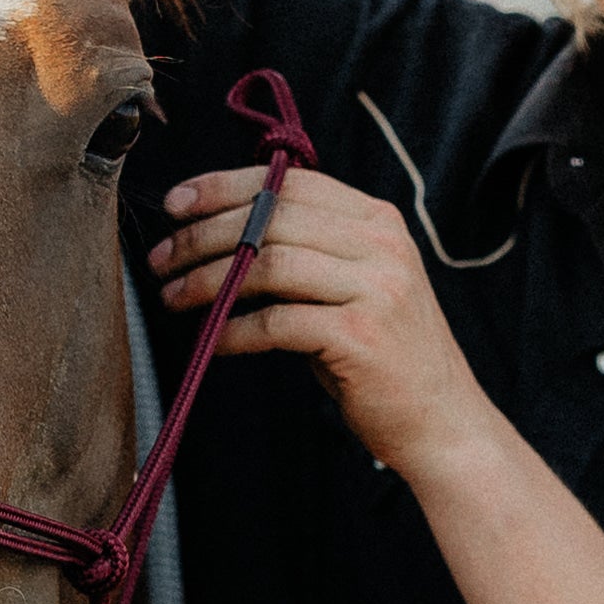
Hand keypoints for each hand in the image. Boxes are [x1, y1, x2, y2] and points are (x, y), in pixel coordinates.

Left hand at [149, 162, 491, 484]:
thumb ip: (308, 251)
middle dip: (204, 234)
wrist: (442, 421)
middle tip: (162, 257)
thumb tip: (225, 231)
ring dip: (209, 280)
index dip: (225, 186)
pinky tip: (213, 341)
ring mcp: (376, 288)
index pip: (290, 182)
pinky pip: (277, 323)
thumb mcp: (355, 285)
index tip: (176, 203)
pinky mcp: (361, 336)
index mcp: (378, 220)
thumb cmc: (384, 357)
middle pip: (273, 216)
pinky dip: (234, 331)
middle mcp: (381, 244)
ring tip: (173, 297)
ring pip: (269, 263)